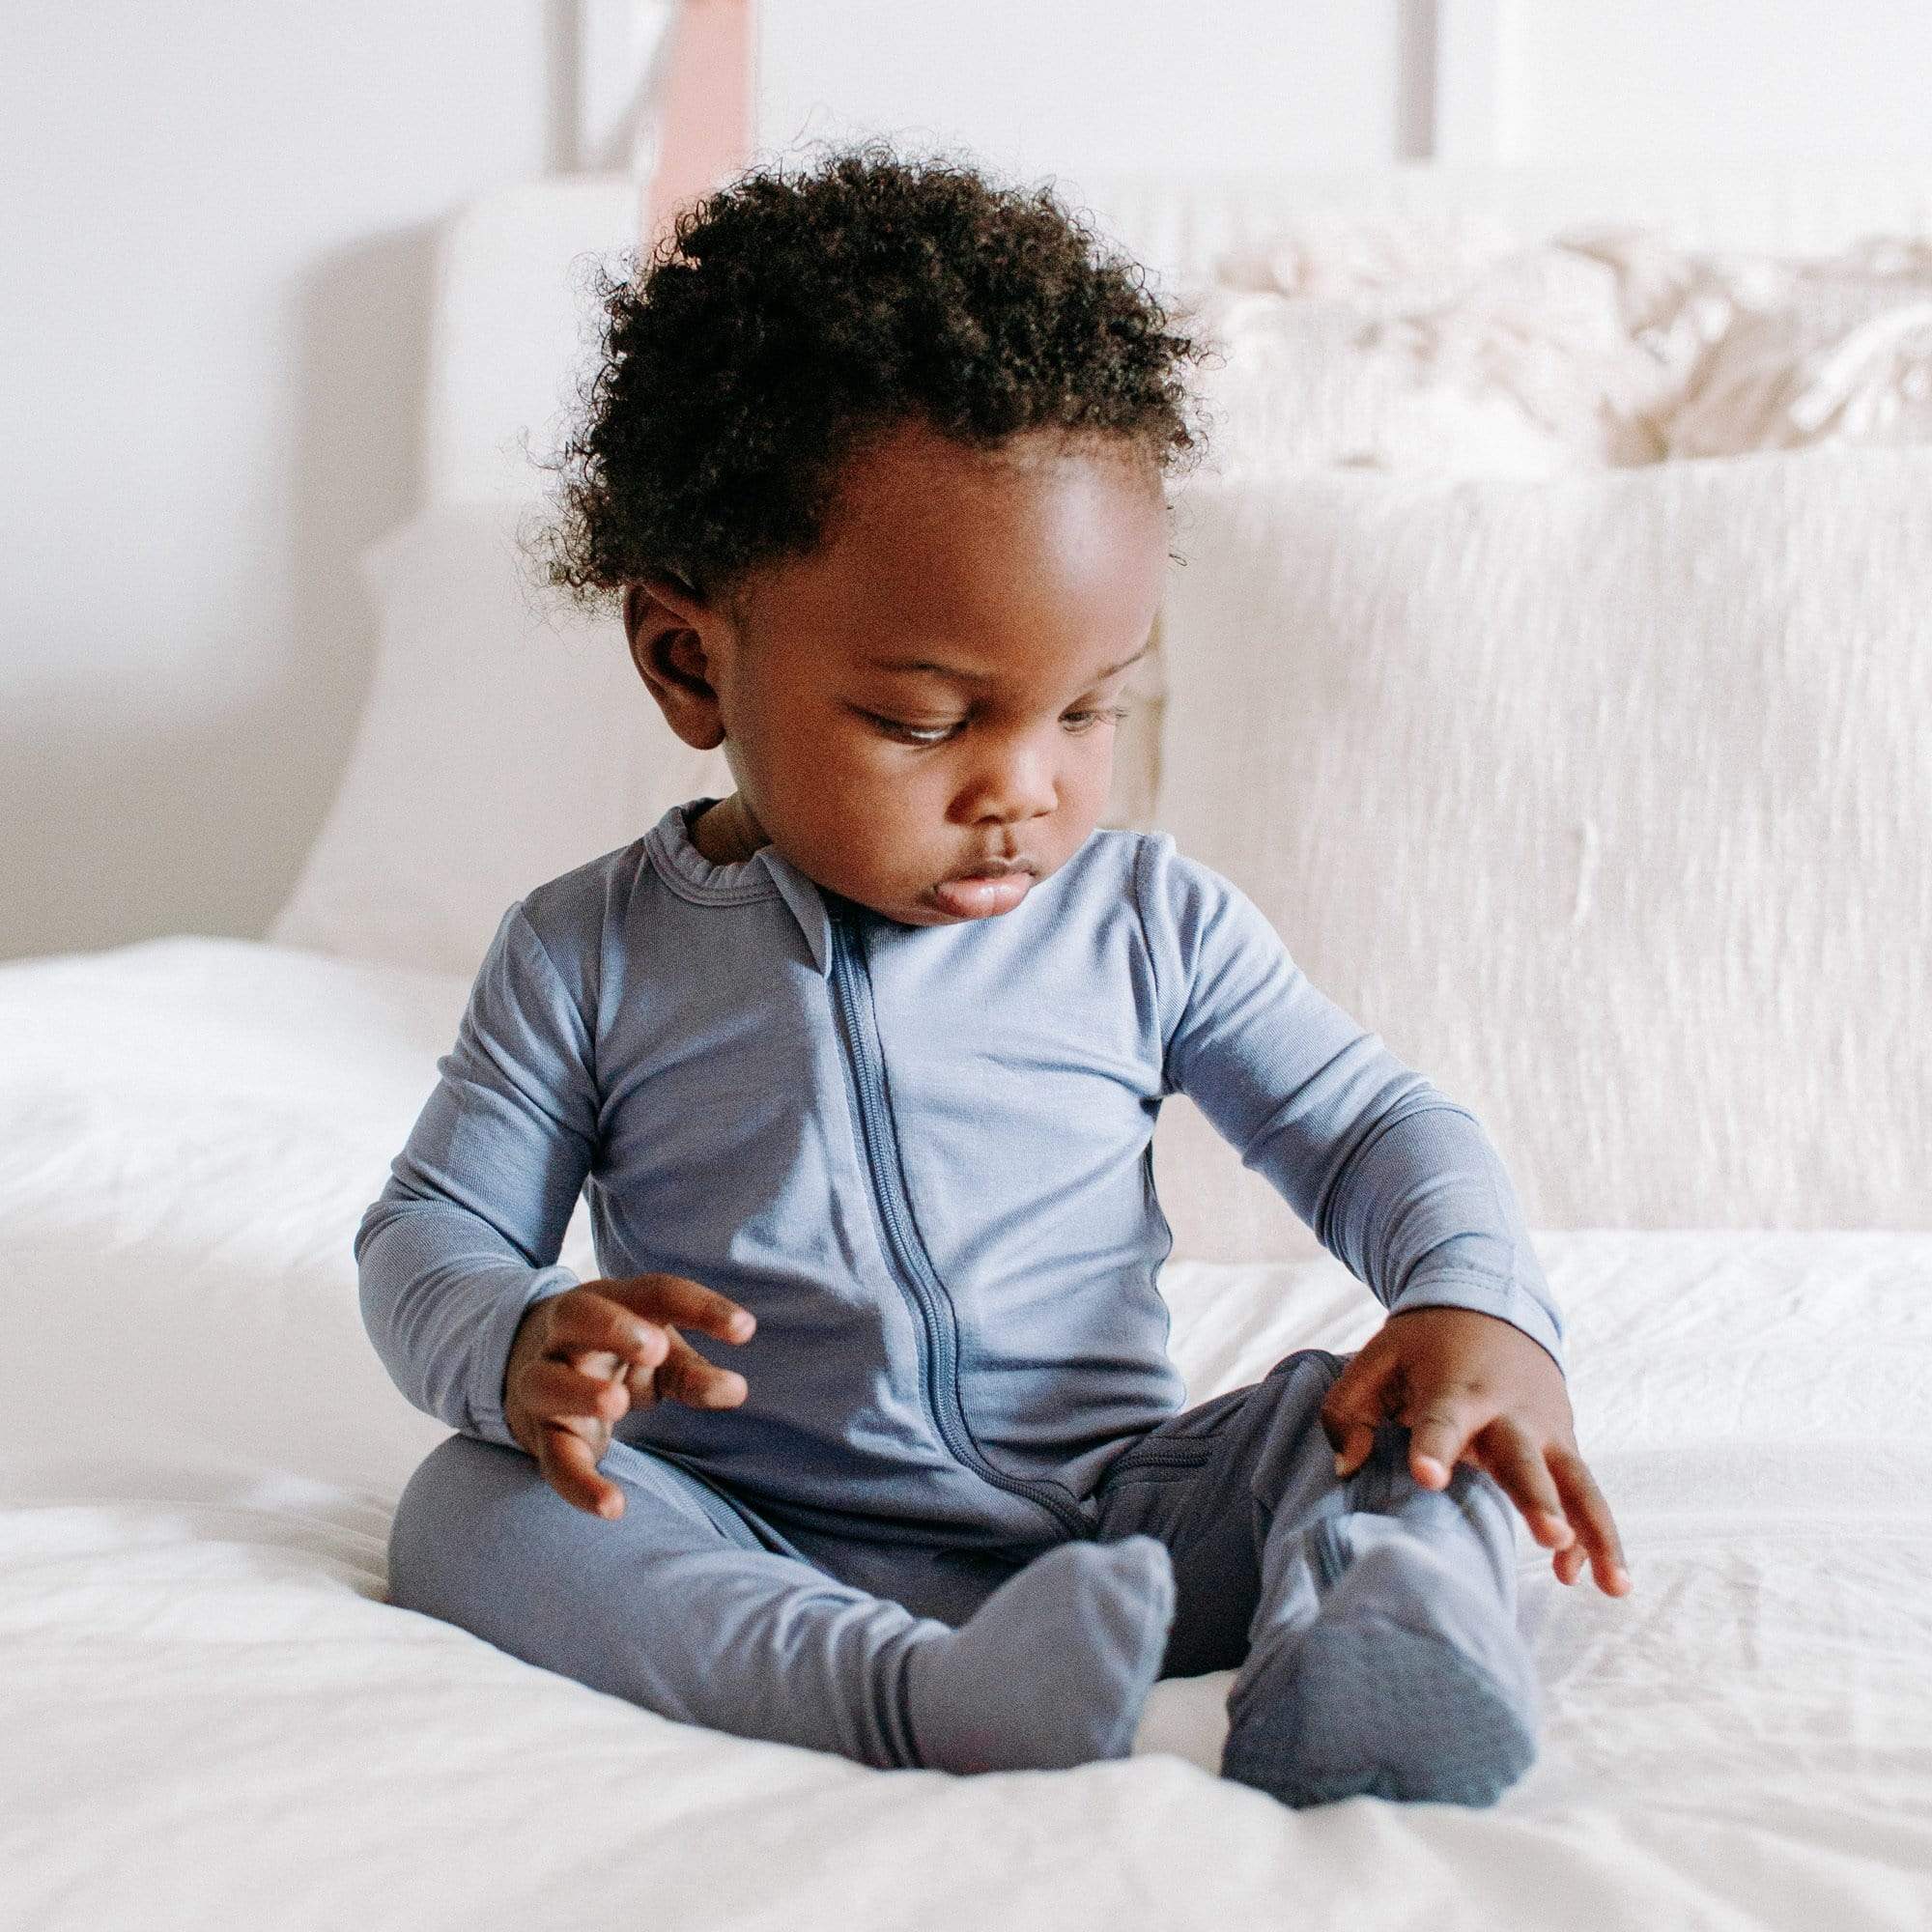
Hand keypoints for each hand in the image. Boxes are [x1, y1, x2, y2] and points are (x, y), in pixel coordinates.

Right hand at [502, 1272, 755, 1519]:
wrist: (542, 1376)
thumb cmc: (621, 1356)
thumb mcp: (662, 1357)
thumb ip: (694, 1372)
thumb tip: (736, 1389)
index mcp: (612, 1301)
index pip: (655, 1292)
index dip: (700, 1307)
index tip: (744, 1330)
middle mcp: (570, 1336)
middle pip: (579, 1314)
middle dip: (614, 1327)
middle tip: (655, 1348)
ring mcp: (547, 1383)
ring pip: (546, 1382)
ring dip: (580, 1391)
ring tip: (619, 1403)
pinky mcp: (544, 1436)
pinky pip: (553, 1458)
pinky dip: (579, 1483)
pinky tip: (613, 1506)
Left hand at [1318, 1304, 1630, 1596]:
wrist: (1493, 1306)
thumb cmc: (1424, 1346)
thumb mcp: (1377, 1358)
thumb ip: (1349, 1409)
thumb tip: (1348, 1468)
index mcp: (1455, 1389)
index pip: (1442, 1419)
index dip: (1435, 1447)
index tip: (1427, 1477)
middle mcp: (1508, 1413)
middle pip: (1525, 1460)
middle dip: (1538, 1498)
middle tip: (1550, 1535)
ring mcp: (1545, 1431)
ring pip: (1578, 1485)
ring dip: (1595, 1532)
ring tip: (1614, 1586)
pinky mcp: (1564, 1447)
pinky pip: (1585, 1496)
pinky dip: (1594, 1536)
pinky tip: (1592, 1579)